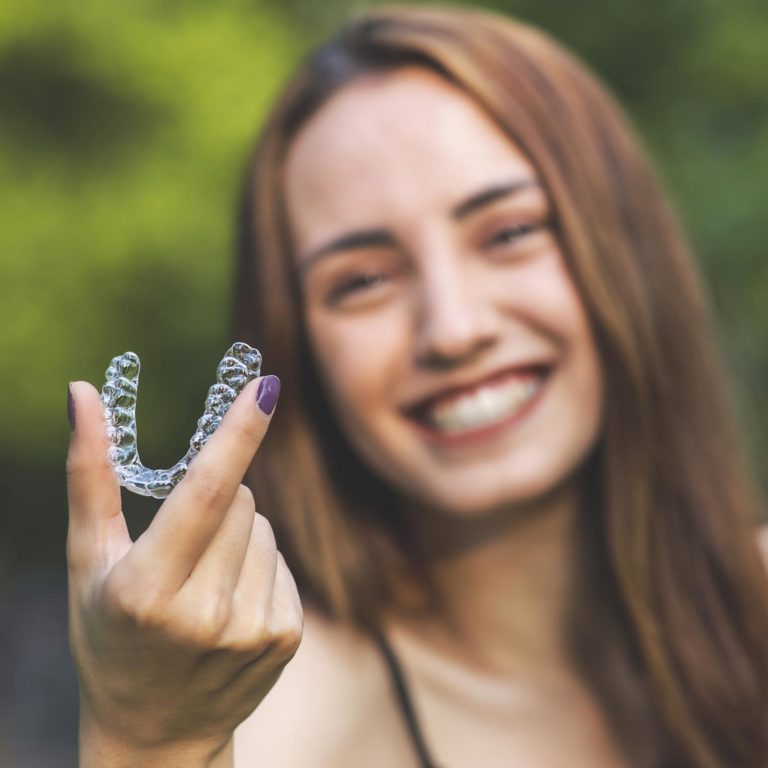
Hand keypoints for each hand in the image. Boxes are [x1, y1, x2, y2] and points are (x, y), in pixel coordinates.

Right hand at [66, 376, 301, 764]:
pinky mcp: (284, 637)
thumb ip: (90, 474)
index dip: (237, 433)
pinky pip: (281, 560)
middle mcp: (204, 613)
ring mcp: (251, 630)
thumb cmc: (108, 634)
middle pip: (240, 499)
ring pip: (263, 526)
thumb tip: (83, 392)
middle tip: (182, 545)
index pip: (204, 492)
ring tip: (203, 583)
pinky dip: (258, 567)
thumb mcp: (87, 561)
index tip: (266, 385)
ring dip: (237, 535)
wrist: (155, 732)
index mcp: (146, 589)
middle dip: (216, 499)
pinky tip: (229, 604)